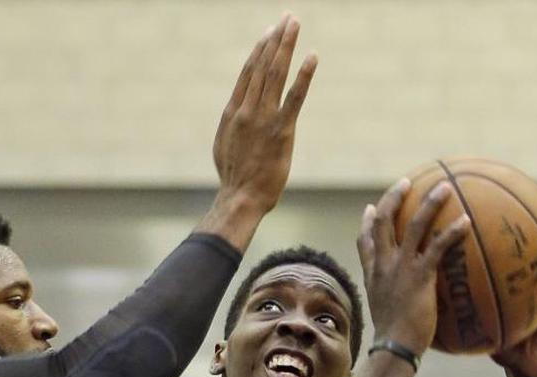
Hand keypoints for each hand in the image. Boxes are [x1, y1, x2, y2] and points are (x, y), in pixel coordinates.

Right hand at [212, 15, 316, 214]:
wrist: (240, 198)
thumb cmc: (233, 177)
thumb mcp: (225, 144)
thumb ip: (233, 124)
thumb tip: (236, 113)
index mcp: (233, 112)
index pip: (248, 72)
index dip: (260, 50)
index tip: (270, 33)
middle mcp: (247, 110)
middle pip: (263, 66)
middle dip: (275, 40)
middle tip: (287, 18)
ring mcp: (263, 119)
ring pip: (275, 75)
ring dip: (286, 47)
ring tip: (294, 25)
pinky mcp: (281, 132)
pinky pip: (294, 98)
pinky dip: (303, 76)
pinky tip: (311, 57)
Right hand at [358, 179, 470, 354]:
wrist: (394, 348)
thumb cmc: (395, 340)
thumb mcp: (387, 313)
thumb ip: (394, 299)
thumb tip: (409, 303)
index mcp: (373, 274)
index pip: (364, 242)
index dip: (367, 222)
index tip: (371, 208)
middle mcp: (383, 266)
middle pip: (383, 222)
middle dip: (393, 198)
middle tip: (406, 182)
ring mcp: (400, 268)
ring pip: (412, 225)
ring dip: (429, 203)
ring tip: (444, 187)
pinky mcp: (419, 275)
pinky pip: (437, 246)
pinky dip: (452, 232)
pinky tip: (466, 221)